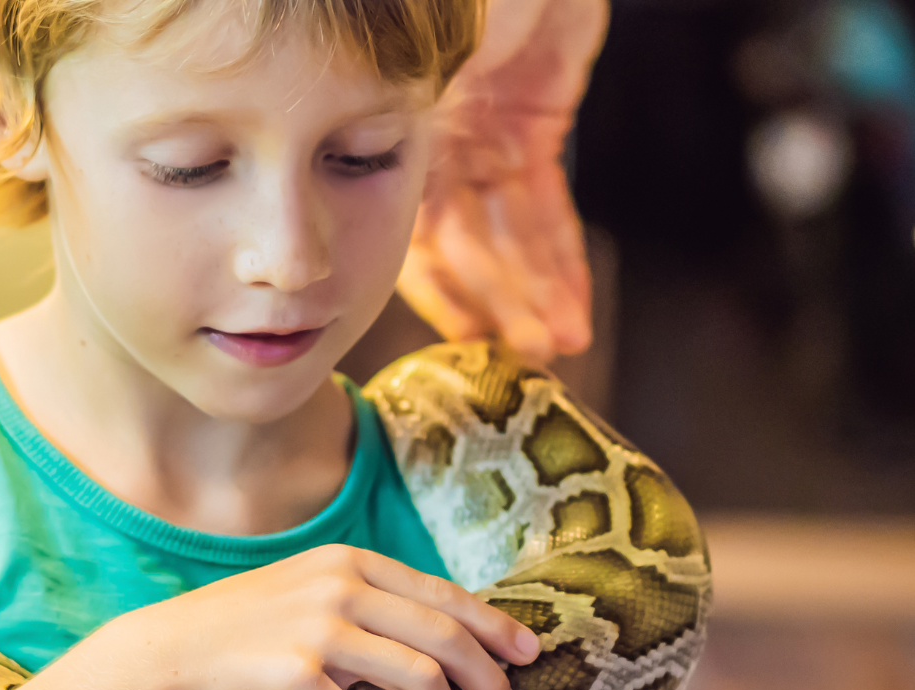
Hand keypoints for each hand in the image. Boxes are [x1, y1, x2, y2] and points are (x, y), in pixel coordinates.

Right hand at [118, 544, 539, 689]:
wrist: (159, 661)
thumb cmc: (232, 637)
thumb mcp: (299, 596)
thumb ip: (357, 603)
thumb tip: (423, 639)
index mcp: (348, 564)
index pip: (444, 594)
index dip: (494, 628)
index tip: (527, 656)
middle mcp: (341, 587)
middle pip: (448, 635)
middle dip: (489, 683)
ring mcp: (319, 630)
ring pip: (423, 680)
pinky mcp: (296, 680)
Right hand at [399, 0, 608, 362]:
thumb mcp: (430, 57)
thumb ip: (410, 124)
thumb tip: (409, 199)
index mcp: (399, 137)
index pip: (416, 235)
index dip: (443, 290)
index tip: (470, 335)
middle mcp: (436, 148)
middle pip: (471, 243)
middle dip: (505, 299)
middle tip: (532, 350)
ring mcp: (484, 140)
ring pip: (513, 234)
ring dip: (538, 291)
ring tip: (561, 342)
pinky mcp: (530, 127)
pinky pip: (547, 205)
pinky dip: (563, 255)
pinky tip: (573, 303)